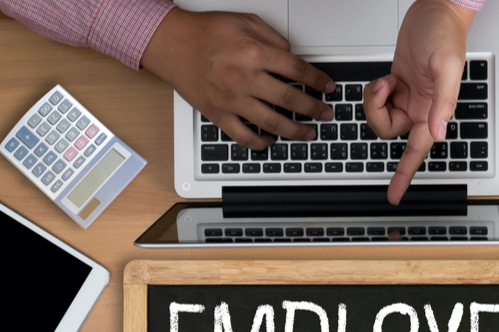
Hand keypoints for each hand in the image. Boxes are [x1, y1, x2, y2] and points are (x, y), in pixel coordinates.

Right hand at [141, 9, 335, 150]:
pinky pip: (243, 136)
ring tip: (308, 134)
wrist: (171, 44)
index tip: (328, 87)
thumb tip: (292, 55)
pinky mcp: (218, 113)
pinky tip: (270, 141)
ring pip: (272, 122)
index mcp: (254, 53)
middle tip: (326, 114)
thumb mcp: (244, 22)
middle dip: (314, 109)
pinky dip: (259, 143)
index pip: (297, 70)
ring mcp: (232, 99)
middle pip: (290, 99)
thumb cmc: (203, 32)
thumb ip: (272, 38)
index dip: (318, 80)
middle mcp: (245, 78)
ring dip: (295, 131)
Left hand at [363, 0, 474, 203]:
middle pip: (388, 131)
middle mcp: (420, 110)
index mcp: (434, 112)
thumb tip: (437, 130)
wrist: (436, 11)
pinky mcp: (396, 86)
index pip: (418, 152)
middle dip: (377, 113)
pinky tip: (387, 76)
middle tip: (384, 89)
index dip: (404, 175)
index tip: (394, 195)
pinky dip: (375, 90)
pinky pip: (377, 100)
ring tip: (387, 79)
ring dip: (375, 99)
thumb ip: (444, 100)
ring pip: (380, 116)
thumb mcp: (447, 66)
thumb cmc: (445, 34)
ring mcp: (407, 98)